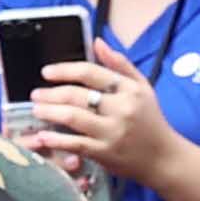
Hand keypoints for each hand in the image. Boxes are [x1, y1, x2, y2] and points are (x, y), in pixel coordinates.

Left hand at [25, 43, 178, 184]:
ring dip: (49, 112)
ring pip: (73, 117)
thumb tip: (97, 42)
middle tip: (36, 94)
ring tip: (37, 110)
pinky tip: (43, 136)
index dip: (65, 70)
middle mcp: (121, 109)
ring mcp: (112, 132)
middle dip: (51, 93)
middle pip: (77, 95)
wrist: (163, 158)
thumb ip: (119, 64)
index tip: (47, 72)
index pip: (91, 72)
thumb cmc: (151, 120)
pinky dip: (56, 140)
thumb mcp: (142, 87)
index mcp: (129, 90)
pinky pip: (75, 144)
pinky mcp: (105, 153)